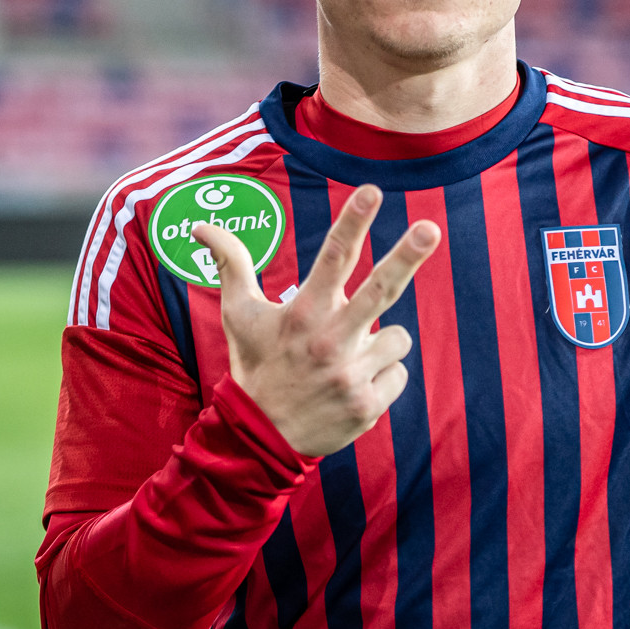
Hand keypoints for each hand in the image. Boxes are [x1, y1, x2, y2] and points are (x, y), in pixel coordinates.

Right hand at [192, 184, 440, 457]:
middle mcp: (330, 341)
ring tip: (347, 359)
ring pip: (397, 337)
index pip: (332, 257)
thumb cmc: (256, 366)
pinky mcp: (368, 405)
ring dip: (380, 343)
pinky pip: (398, 373)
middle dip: (406, 256)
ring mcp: (351, 375)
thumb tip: (199, 226)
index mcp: (303, 313)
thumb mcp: (239, 315)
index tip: (373, 190)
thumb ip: (231, 264)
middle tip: (430, 228)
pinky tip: (353, 386)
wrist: (259, 438)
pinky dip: (382, 376)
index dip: (353, 221)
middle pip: (380, 289)